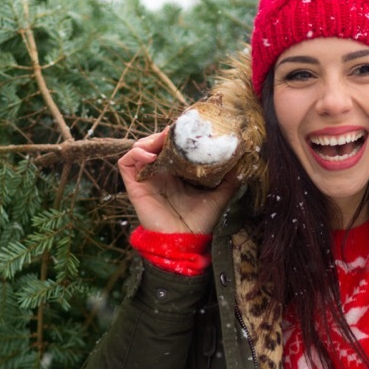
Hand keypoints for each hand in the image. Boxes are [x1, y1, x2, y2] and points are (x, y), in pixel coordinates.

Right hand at [118, 129, 237, 234]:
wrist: (187, 241)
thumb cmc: (202, 222)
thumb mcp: (221, 194)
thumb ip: (229, 178)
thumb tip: (242, 160)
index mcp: (176, 173)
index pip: (170, 145)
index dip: (175, 134)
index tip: (188, 127)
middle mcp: (160, 173)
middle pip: (153, 143)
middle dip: (162, 134)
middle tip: (175, 132)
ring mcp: (146, 179)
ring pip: (138, 148)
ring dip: (148, 140)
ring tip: (162, 141)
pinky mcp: (135, 186)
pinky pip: (125, 162)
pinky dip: (135, 153)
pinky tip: (150, 155)